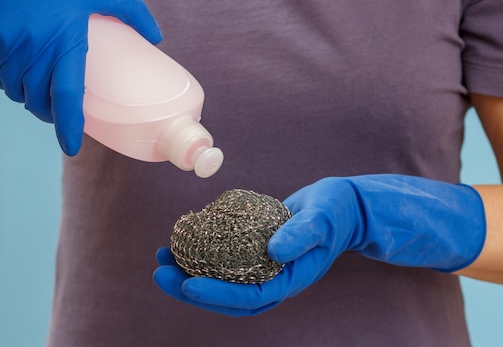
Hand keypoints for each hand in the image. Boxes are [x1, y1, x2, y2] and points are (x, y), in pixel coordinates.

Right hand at [0, 0, 161, 154]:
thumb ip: (131, 11)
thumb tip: (156, 38)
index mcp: (65, 38)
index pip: (67, 95)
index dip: (69, 125)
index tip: (71, 145)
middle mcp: (33, 47)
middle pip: (38, 99)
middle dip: (48, 110)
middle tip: (56, 106)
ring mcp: (3, 45)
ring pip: (14, 89)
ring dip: (26, 93)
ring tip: (35, 81)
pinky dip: (3, 77)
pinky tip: (13, 64)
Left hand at [153, 174, 485, 315]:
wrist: (344, 206)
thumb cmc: (338, 210)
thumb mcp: (326, 216)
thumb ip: (304, 232)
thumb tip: (274, 250)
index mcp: (289, 277)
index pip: (249, 297)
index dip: (215, 293)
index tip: (185, 281)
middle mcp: (273, 278)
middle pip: (226, 297)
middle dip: (189, 288)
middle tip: (158, 269)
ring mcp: (263, 267)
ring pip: (221, 282)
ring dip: (189, 273)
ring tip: (160, 257)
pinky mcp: (256, 252)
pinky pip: (225, 262)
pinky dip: (202, 257)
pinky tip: (183, 242)